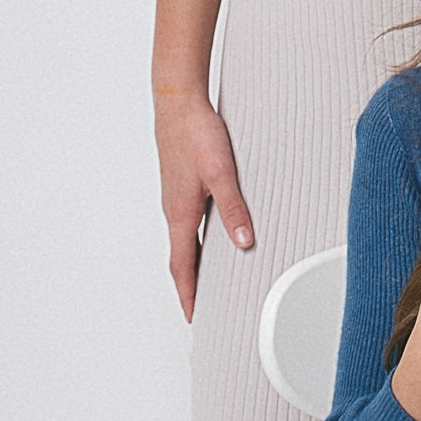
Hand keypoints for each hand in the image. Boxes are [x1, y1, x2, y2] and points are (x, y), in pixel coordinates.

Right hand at [154, 91, 253, 321]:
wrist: (179, 102)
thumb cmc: (197, 135)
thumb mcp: (221, 173)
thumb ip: (233, 209)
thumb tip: (244, 243)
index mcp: (181, 214)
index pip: (183, 267)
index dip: (189, 294)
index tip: (194, 318)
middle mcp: (175, 210)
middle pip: (183, 258)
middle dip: (192, 286)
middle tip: (203, 308)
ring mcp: (177, 197)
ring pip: (186, 239)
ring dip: (196, 263)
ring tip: (211, 280)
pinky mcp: (183, 184)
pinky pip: (190, 222)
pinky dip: (198, 239)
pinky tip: (214, 234)